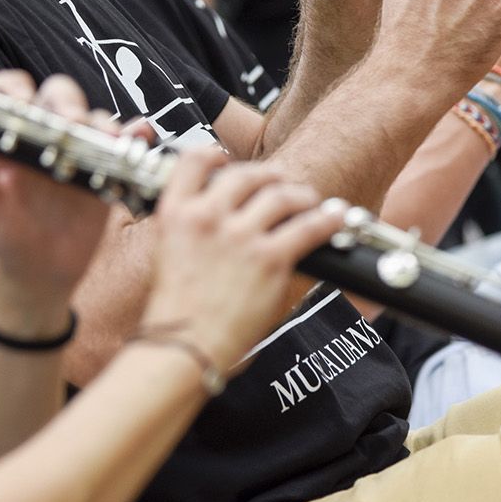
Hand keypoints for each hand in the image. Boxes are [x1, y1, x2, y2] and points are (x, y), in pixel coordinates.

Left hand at [0, 72, 116, 306]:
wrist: (42, 276)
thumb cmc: (6, 239)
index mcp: (9, 137)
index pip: (11, 93)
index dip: (15, 89)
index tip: (19, 102)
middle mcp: (44, 134)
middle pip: (58, 96)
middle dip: (66, 103)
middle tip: (70, 123)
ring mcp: (77, 149)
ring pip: (93, 117)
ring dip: (100, 121)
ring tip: (106, 138)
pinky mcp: (105, 168)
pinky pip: (122, 143)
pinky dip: (133, 134)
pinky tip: (140, 136)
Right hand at [140, 151, 345, 371]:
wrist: (184, 346)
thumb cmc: (177, 311)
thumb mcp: (167, 254)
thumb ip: (189, 228)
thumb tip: (215, 215)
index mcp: (177, 214)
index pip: (194, 161)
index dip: (215, 155)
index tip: (225, 159)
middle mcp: (208, 217)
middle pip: (246, 175)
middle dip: (268, 175)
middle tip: (279, 181)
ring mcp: (241, 236)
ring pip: (280, 195)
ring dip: (299, 194)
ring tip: (307, 199)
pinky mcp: (270, 258)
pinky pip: (308, 226)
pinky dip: (325, 219)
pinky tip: (333, 218)